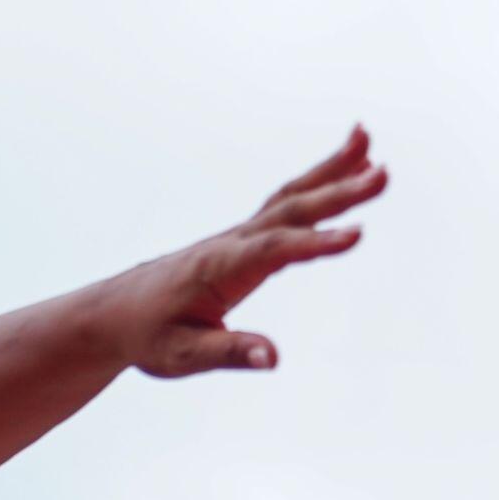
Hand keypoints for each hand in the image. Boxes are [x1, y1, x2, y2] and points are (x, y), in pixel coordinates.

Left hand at [103, 125, 387, 377]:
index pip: (271, 252)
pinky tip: (348, 164)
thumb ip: (227, 354)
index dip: (313, 244)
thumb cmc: (148, 336)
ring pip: (288, 197)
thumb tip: (273, 359)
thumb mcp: (181, 356)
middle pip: (288, 212)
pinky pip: (285, 204)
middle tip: (384, 174)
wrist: (115, 315)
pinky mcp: (244, 239)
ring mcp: (238, 236)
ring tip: (367, 140)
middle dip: (337, 193)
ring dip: (329, 170)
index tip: (357, 236)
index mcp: (218, 269)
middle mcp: (231, 243)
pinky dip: (317, 181)